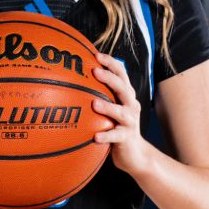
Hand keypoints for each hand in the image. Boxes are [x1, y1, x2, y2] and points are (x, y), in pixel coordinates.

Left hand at [91, 53, 149, 177]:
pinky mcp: (127, 137)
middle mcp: (131, 105)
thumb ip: (99, 95)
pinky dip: (107, 135)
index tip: (96, 55)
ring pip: (121, 111)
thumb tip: (73, 81)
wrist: (134, 153)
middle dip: (109, 78)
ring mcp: (131, 121)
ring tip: (94, 103)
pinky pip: (116, 136)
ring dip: (108, 106)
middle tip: (94, 71)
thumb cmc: (116, 127)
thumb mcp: (111, 109)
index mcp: (126, 95)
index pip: (122, 74)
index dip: (111, 62)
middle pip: (123, 87)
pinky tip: (95, 136)